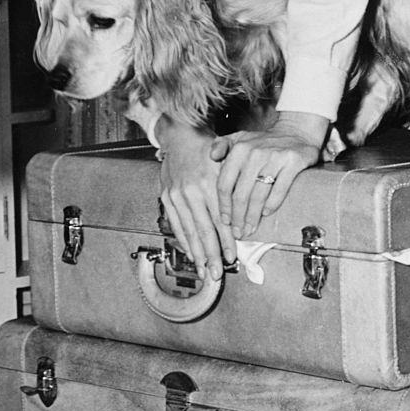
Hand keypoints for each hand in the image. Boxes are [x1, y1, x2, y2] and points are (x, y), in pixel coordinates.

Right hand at [156, 118, 237, 280]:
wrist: (180, 137)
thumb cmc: (207, 149)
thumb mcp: (226, 164)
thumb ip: (233, 189)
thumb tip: (242, 219)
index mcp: (209, 183)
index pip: (219, 220)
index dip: (226, 241)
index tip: (232, 257)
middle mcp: (191, 191)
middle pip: (203, 230)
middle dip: (211, 255)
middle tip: (217, 273)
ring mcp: (176, 196)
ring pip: (188, 231)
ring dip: (197, 254)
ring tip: (204, 270)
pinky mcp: (167, 197)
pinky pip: (176, 224)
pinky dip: (183, 241)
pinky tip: (190, 253)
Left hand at [210, 111, 328, 236]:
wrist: (296, 131)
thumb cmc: (264, 141)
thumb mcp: (240, 138)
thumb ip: (222, 146)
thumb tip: (211, 156)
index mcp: (239, 149)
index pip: (225, 183)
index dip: (223, 206)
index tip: (224, 221)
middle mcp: (255, 152)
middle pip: (241, 193)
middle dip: (237, 217)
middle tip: (238, 232)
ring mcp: (275, 157)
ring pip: (259, 195)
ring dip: (253, 216)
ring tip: (250, 229)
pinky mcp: (293, 162)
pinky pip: (280, 189)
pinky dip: (272, 204)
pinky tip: (267, 214)